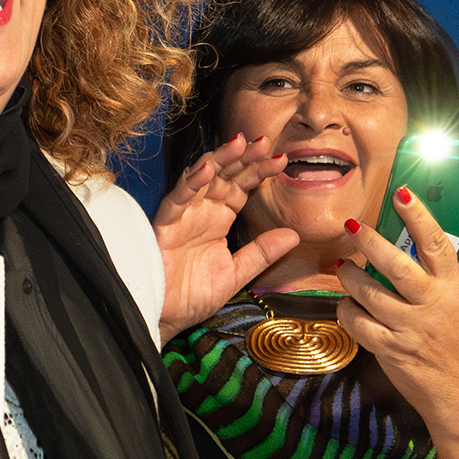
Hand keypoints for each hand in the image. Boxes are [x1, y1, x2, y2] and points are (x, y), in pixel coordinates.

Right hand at [153, 134, 296, 341]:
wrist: (164, 317)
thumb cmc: (193, 296)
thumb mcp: (236, 273)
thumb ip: (262, 252)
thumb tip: (294, 234)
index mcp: (219, 218)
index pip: (242, 186)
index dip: (259, 171)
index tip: (282, 160)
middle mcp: (202, 211)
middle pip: (224, 174)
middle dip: (243, 157)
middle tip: (263, 142)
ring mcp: (183, 214)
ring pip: (201, 177)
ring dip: (219, 159)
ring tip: (238, 144)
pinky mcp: (165, 224)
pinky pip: (177, 199)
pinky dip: (190, 183)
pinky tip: (206, 170)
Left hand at [333, 190, 458, 437]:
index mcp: (454, 289)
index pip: (436, 244)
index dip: (418, 216)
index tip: (401, 193)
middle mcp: (431, 306)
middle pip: (395, 265)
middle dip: (370, 241)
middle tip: (352, 225)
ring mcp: (409, 330)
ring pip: (369, 294)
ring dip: (350, 276)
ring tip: (343, 266)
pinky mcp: (390, 351)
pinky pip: (358, 324)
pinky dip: (347, 310)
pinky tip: (346, 302)